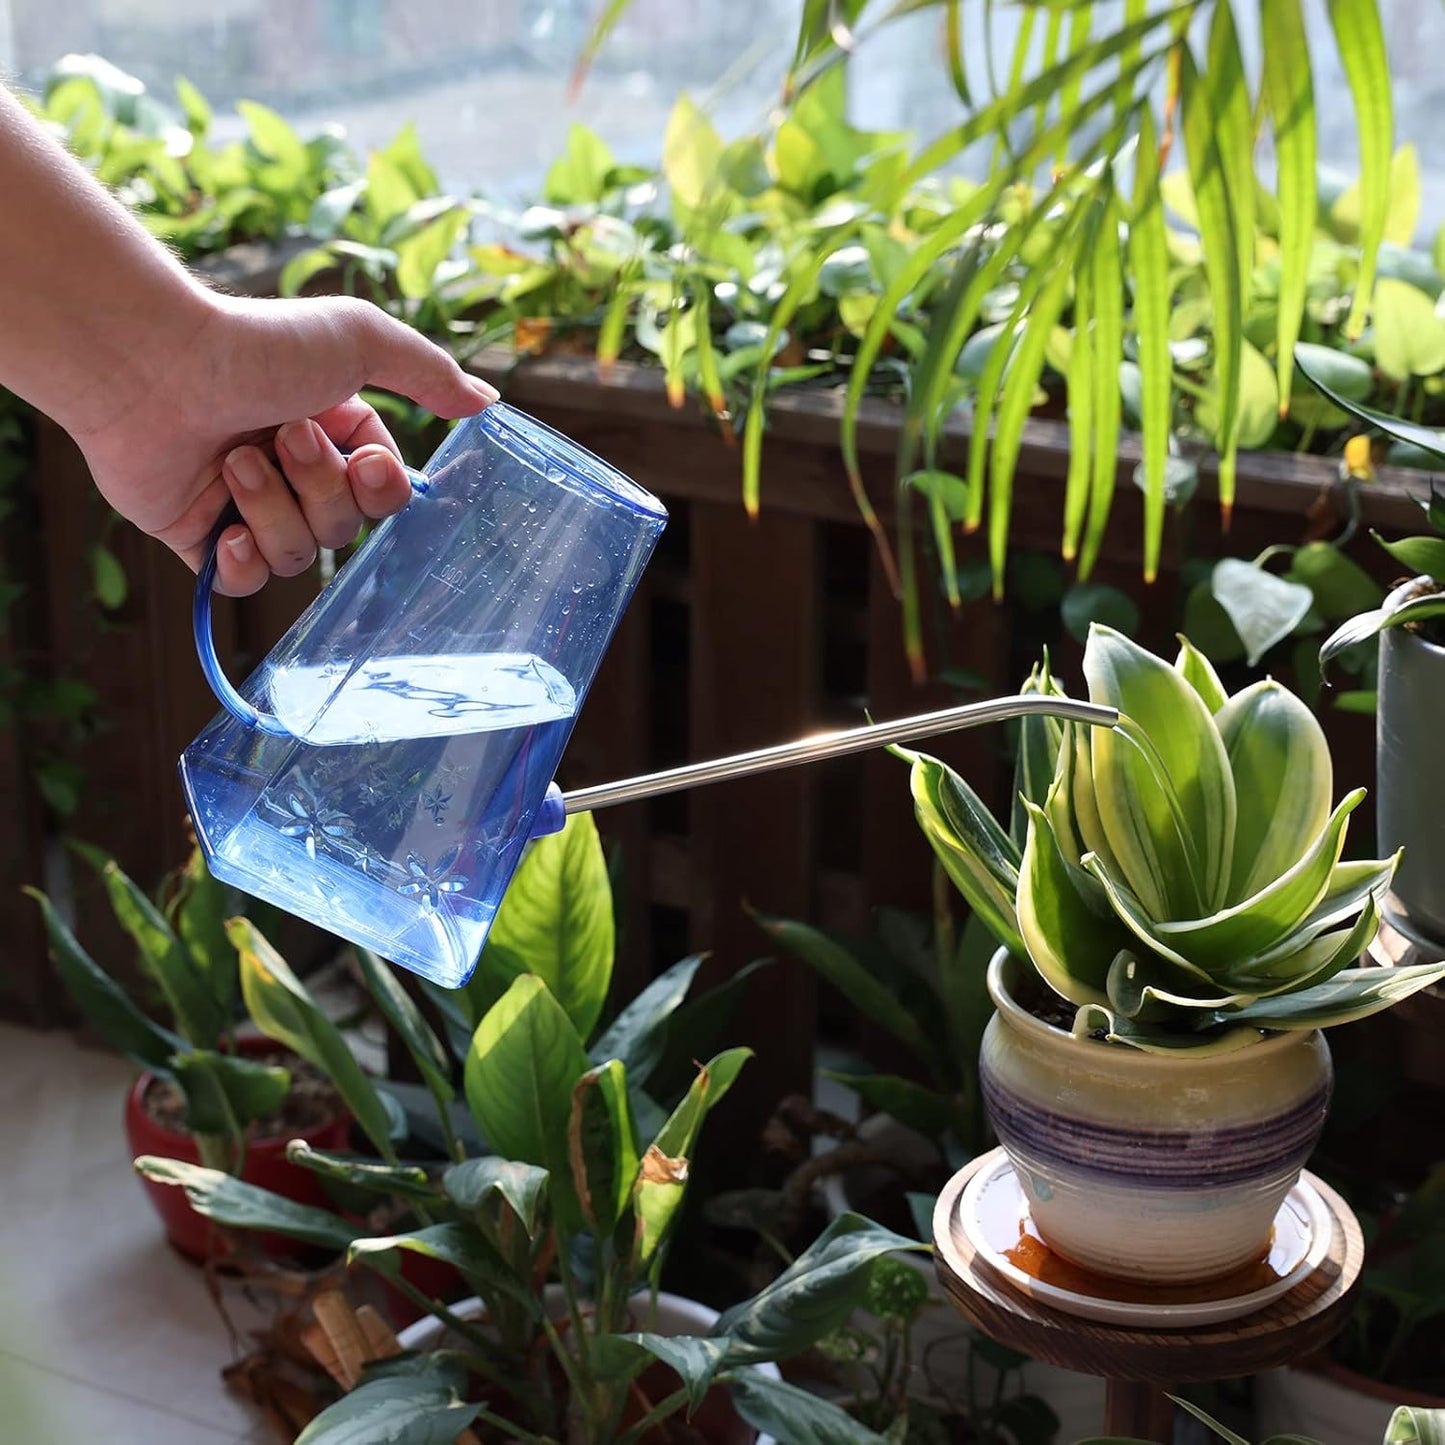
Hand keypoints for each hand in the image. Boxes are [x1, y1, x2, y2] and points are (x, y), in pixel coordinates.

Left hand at [72, 290, 498, 595]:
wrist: (151, 366)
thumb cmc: (255, 344)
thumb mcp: (360, 340)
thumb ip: (429, 372)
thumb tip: (487, 403)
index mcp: (333, 432)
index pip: (384, 492)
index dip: (381, 489)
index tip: (363, 461)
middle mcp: (292, 472)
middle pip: (345, 528)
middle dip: (318, 490)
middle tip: (280, 436)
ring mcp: (245, 507)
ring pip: (298, 557)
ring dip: (271, 510)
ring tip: (232, 460)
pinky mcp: (198, 537)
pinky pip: (244, 585)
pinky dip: (240, 563)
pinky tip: (223, 528)